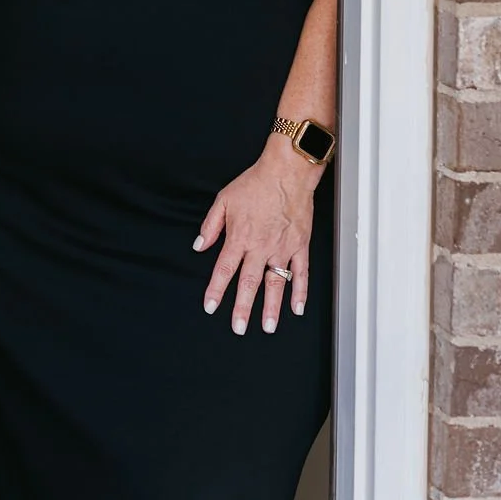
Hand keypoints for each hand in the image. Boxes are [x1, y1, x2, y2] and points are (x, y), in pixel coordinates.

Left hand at [193, 136, 323, 332]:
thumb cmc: (256, 182)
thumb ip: (211, 225)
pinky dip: (300, 292)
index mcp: (240, 237)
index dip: (216, 290)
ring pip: (276, 284)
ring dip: (271, 308)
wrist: (286, 172)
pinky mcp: (300, 245)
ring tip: (267, 327)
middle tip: (238, 328)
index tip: (210, 306)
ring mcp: (282, 248)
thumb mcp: (224, 199)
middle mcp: (260, 247)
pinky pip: (301, 273)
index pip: (224, 269)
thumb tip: (199, 245)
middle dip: (242, 308)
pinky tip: (297, 307)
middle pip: (249, 283)